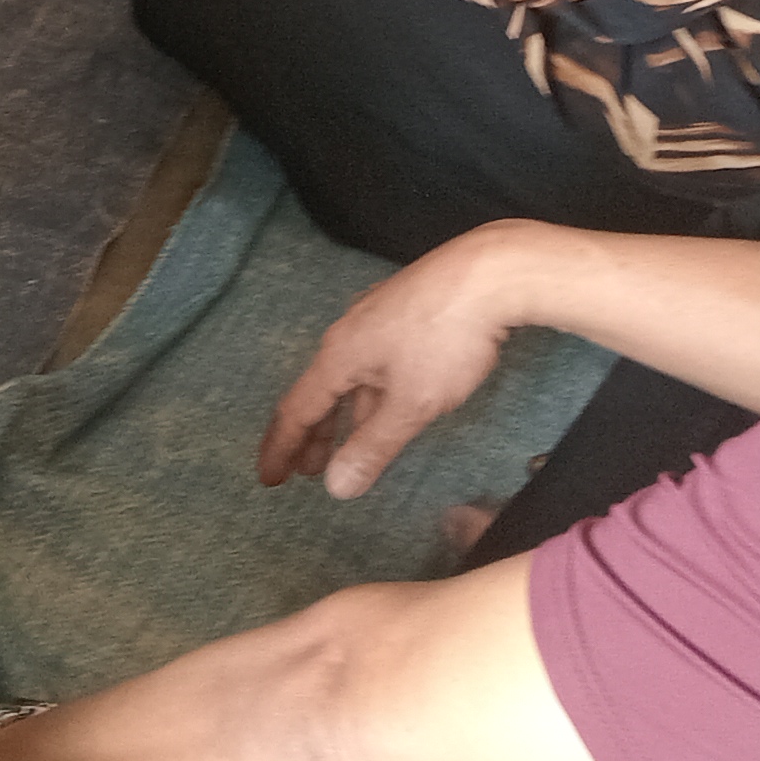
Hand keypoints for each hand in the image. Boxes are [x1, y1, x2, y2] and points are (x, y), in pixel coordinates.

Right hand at [256, 229, 533, 498]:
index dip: (283, 447)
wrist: (490, 274)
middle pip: (319, 391)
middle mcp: (349, 333)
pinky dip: (369, 394)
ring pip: (350, 377)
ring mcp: (377, 318)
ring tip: (347, 446)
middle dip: (312, 435)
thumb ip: (373, 446)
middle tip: (306, 472)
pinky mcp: (406, 311)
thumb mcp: (411, 404)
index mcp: (339, 355)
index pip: (298, 409)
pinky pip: (373, 362)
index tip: (270, 479)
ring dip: (344, 416)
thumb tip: (336, 486)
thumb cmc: (445, 339)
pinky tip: (387, 402)